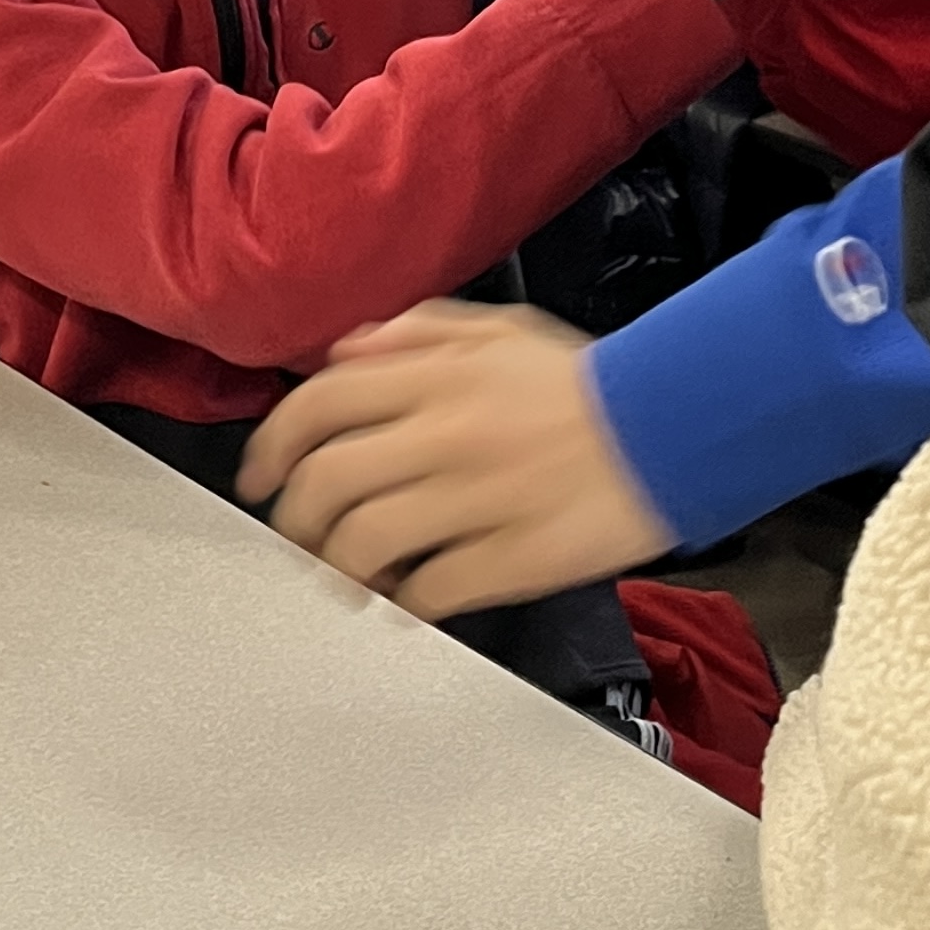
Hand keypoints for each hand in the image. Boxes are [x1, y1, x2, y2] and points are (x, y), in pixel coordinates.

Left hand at [237, 303, 672, 618]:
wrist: (670, 425)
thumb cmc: (582, 381)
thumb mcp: (495, 328)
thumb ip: (413, 332)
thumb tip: (342, 355)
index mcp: (434, 376)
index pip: (319, 404)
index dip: (272, 444)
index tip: (259, 475)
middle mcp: (442, 435)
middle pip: (327, 482)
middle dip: (292, 518)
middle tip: (295, 533)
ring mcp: (474, 501)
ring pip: (366, 544)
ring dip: (339, 567)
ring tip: (346, 574)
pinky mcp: (511, 560)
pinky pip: (430, 592)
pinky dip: (404, 601)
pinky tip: (407, 598)